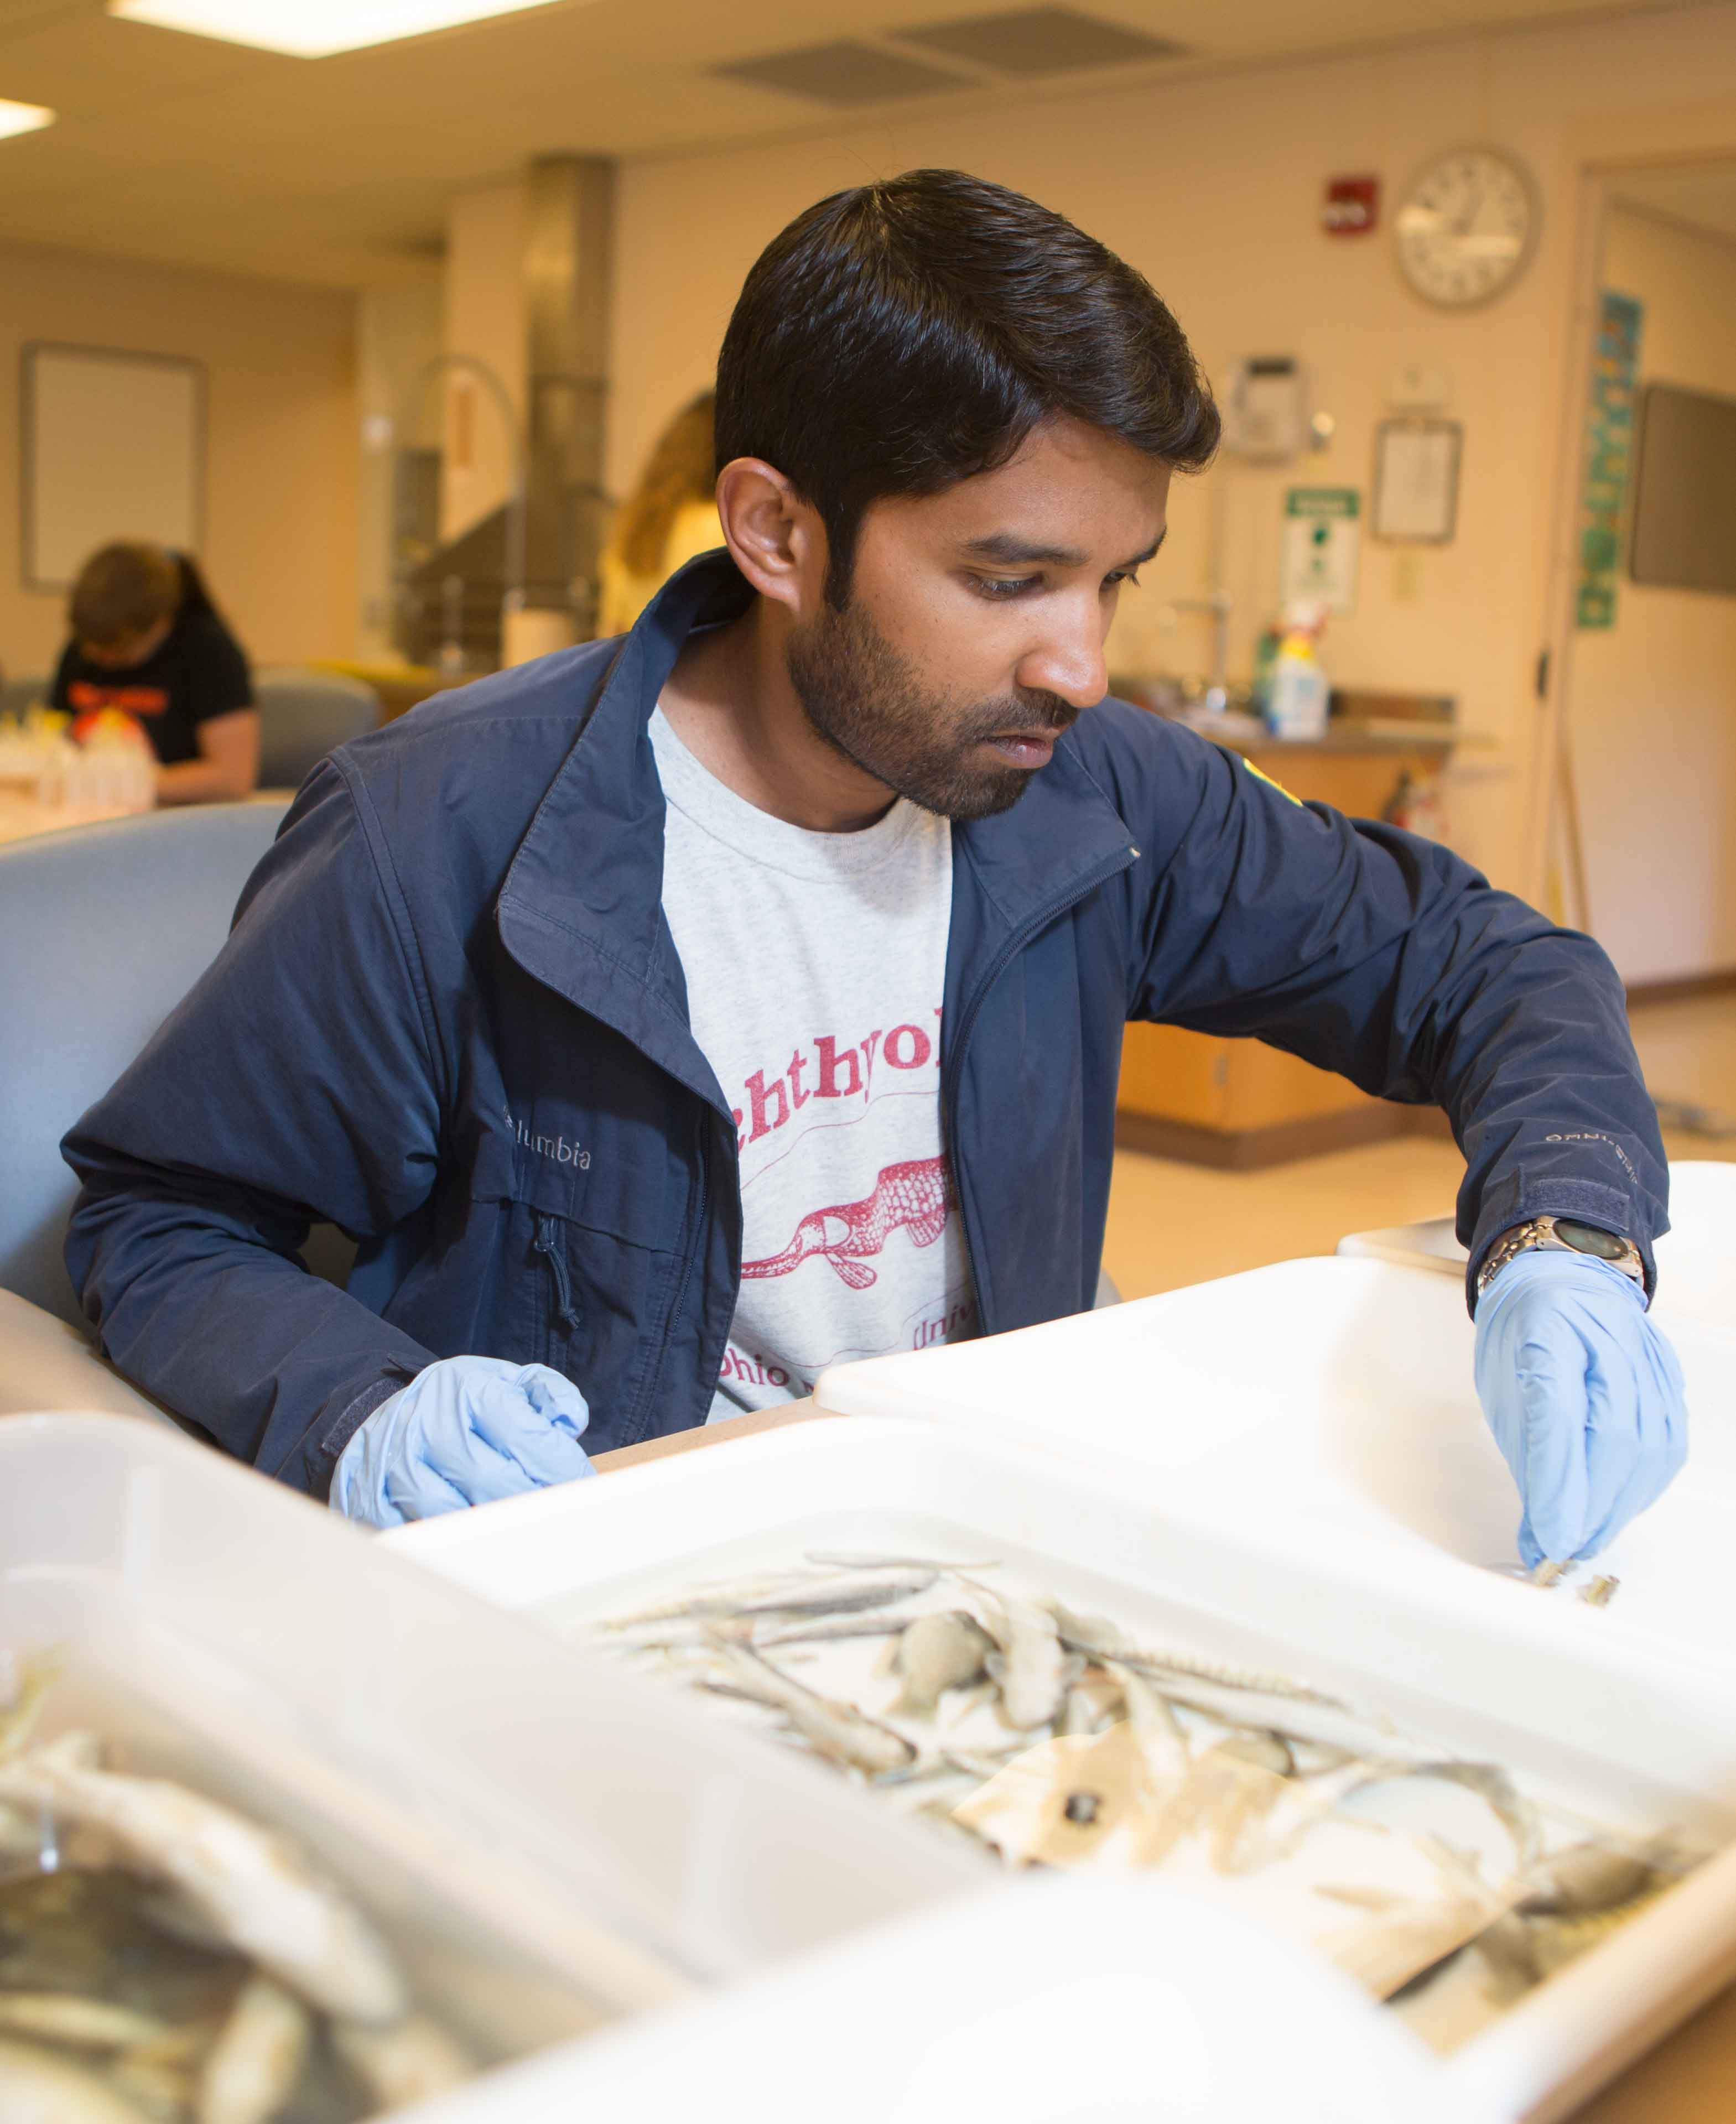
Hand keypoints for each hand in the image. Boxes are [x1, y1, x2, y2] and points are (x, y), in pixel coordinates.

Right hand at [330, 1355, 592, 1528]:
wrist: (391, 1413)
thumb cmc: (463, 1405)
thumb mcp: (507, 1381)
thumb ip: (548, 1394)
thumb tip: (570, 1422)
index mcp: (468, 1389)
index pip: (526, 1435)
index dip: (562, 1468)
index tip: (582, 1487)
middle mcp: (428, 1423)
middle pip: (492, 1480)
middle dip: (533, 1505)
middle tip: (559, 1521)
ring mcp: (393, 1463)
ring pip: (450, 1514)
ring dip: (490, 1533)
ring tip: (519, 1538)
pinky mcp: (370, 1499)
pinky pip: (411, 1535)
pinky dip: (443, 1548)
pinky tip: (471, 1550)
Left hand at [1473, 1250, 1685, 1567]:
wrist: (1563, 1277)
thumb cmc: (1524, 1335)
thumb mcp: (1503, 1388)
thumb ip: (1526, 1459)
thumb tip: (1539, 1538)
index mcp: (1546, 1328)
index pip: (1558, 1410)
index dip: (1558, 1479)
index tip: (1550, 1535)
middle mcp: (1604, 1337)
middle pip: (1612, 1435)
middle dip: (1590, 1506)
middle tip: (1563, 1548)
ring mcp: (1644, 1354)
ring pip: (1648, 1445)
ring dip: (1618, 1505)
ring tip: (1585, 1537)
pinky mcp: (1668, 1375)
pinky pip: (1667, 1441)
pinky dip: (1643, 1485)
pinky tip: (1617, 1505)